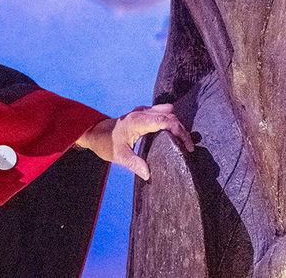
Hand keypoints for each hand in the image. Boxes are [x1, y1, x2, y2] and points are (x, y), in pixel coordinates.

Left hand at [76, 103, 193, 180]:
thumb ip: (134, 164)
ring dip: (177, 125)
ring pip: (167, 112)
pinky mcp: (143, 114)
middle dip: (182, 130)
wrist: (96, 132)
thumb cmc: (106, 143)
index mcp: (138, 120)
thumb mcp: (118, 155)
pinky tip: (172, 135)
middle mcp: (142, 112)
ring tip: (183, 142)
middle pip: (169, 116)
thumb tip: (148, 174)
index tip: (188, 146)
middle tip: (189, 147)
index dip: (180, 131)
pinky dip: (170, 122)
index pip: (165, 120)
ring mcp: (143, 111)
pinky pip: (161, 114)